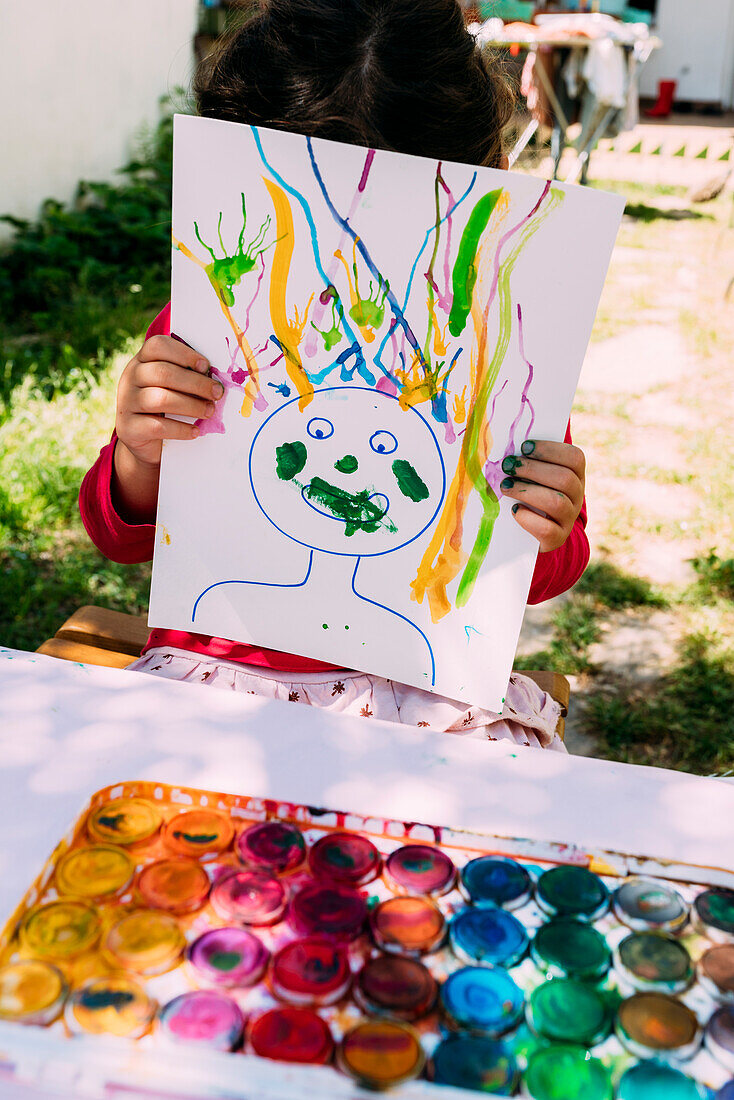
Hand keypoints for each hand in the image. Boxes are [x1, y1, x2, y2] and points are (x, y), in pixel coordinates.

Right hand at [112, 335, 222, 523]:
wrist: (146, 443)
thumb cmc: (167, 409)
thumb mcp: (174, 388)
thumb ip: (187, 377)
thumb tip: (215, 378)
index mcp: (142, 361)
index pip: (158, 346)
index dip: (184, 353)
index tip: (206, 366)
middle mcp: (130, 378)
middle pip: (163, 372)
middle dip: (195, 383)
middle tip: (217, 393)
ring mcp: (127, 403)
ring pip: (159, 399)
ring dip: (191, 405)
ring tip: (209, 411)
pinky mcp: (128, 428)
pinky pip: (157, 426)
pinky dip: (180, 429)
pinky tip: (195, 431)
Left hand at [499, 439, 585, 552]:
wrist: (531, 533)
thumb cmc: (529, 494)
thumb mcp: (533, 476)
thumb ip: (528, 460)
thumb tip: (508, 445)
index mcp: (575, 475)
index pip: (575, 457)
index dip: (550, 449)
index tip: (524, 446)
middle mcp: (577, 496)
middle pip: (564, 479)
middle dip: (532, 469)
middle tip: (508, 466)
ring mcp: (569, 519)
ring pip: (557, 502)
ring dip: (527, 491)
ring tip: (505, 487)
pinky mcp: (557, 538)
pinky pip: (547, 530)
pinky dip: (528, 519)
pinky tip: (515, 510)